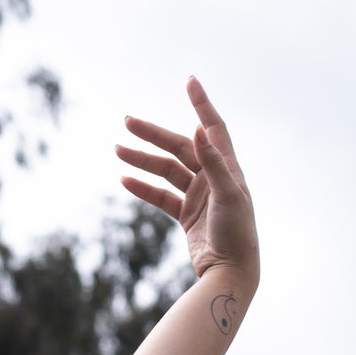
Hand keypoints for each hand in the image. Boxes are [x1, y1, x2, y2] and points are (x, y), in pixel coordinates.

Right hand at [116, 78, 259, 283]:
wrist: (231, 272)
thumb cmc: (237, 234)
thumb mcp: (228, 195)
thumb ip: (214, 163)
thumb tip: (199, 129)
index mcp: (227, 168)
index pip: (213, 128)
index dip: (201, 104)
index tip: (190, 82)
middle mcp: (212, 178)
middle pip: (179, 147)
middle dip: (153, 134)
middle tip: (127, 122)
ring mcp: (198, 196)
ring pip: (166, 170)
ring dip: (142, 160)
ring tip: (118, 150)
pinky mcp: (187, 215)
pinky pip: (161, 196)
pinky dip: (144, 188)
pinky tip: (124, 180)